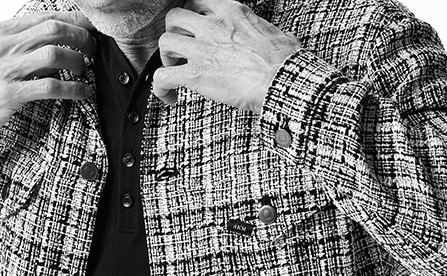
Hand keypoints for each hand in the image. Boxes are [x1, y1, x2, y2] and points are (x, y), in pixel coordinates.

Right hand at [0, 11, 95, 153]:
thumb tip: (58, 36)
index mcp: (0, 31)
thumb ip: (21, 42)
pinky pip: (51, 87)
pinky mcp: (10, 94)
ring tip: (84, 70)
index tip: (92, 28)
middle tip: (91, 50)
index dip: (76, 20)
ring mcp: (5, 70)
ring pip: (54, 55)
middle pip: (54, 29)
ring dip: (78, 62)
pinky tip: (83, 92)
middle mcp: (3, 46)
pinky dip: (74, 89)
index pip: (46, 16)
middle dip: (81, 38)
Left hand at [153, 0, 301, 111]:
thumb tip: (274, 39)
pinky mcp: (194, 75)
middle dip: (175, 34)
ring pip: (164, 43)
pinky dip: (160, 87)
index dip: (192, 15)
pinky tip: (168, 95)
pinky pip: (162, 78)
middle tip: (183, 49)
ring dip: (166, 58)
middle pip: (175, 18)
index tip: (194, 28)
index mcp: (232, 12)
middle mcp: (213, 26)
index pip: (199, 0)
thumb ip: (263, 32)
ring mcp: (201, 49)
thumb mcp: (275, 33)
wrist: (283, 81)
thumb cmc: (286, 62)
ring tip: (176, 71)